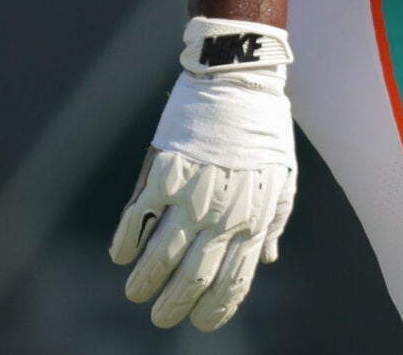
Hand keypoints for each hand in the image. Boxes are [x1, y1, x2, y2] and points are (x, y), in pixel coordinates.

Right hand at [108, 21, 296, 330]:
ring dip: (145, 281)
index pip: (233, 281)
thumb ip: (273, 221)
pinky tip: (120, 255)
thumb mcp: (282, 177)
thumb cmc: (264, 128)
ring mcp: (192, 195)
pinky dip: (126, 241)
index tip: (201, 322)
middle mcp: (223, 214)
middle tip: (160, 317)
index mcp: (254, 218)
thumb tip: (267, 260)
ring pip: (161, 255)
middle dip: (175, 305)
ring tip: (135, 293)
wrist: (240, 79)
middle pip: (194, 277)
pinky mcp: (164, 172)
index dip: (215, 308)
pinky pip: (138, 218)